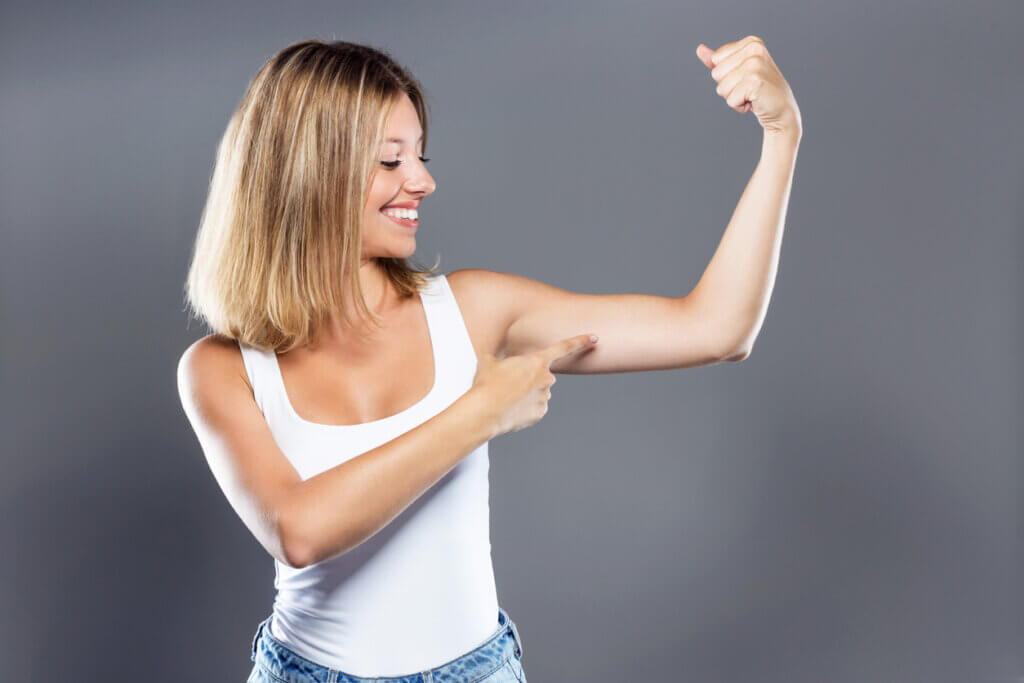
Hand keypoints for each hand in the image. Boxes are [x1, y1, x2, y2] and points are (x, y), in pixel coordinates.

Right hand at [469, 333, 597, 436]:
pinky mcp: (540, 413)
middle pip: (541, 375)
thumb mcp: (489, 362)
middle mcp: (546, 379)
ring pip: (537, 392)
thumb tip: (497, 360)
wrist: (484, 412)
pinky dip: (525, 408)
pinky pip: (535, 407)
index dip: (580, 341)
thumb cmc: (486, 385)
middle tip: (508, 384)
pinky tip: (511, 408)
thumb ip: (501, 358)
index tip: (594, 337)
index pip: (563, 347)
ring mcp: (545, 397)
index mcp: (536, 361)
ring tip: (506, 398)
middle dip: (528, 378)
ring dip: (525, 393)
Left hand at [696, 36, 801, 136]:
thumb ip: (718, 60)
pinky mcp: (755, 82)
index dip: (726, 75)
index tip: (745, 78)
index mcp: (751, 42)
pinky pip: (730, 100)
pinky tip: (754, 102)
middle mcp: (754, 49)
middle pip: (716, 74)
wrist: (782, 111)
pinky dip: (739, 106)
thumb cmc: (759, 90)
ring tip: (751, 95)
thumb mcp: (737, 71)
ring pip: (721, 88)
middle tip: (749, 88)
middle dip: (728, 87)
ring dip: (733, 97)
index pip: (716, 60)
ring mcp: (755, 65)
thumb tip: (699, 49)